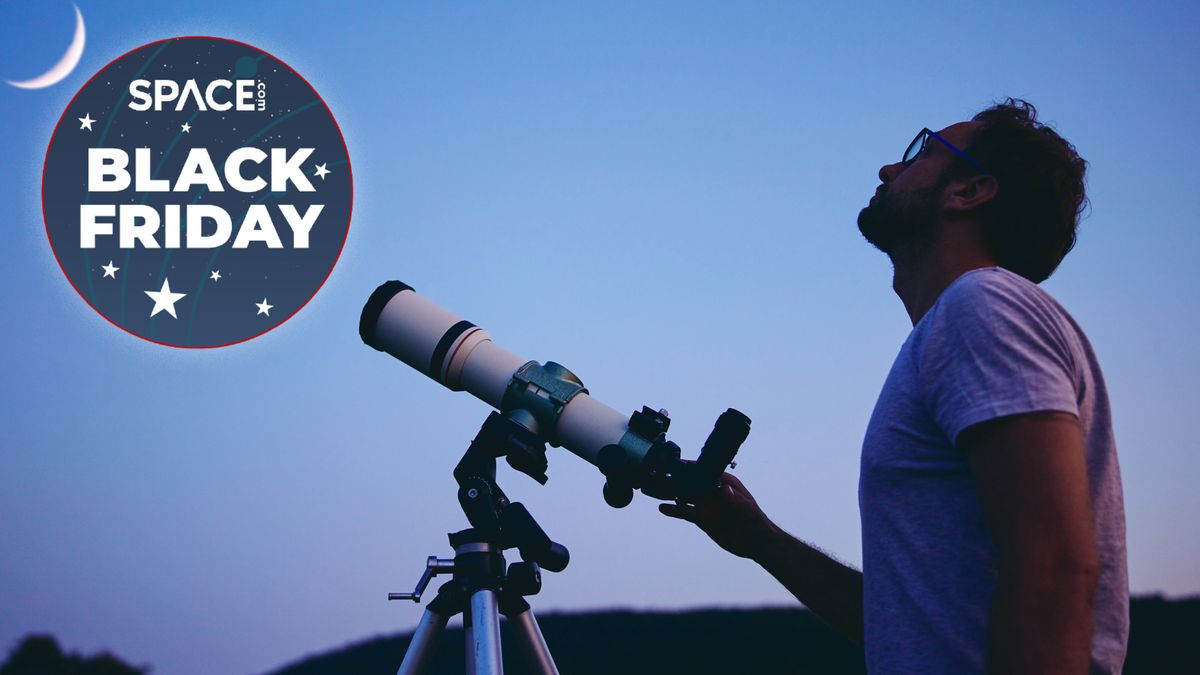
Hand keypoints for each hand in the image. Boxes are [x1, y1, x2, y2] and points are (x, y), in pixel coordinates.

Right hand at [659, 473, 777, 559]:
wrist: (756, 542)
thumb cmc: (754, 521)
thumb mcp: (745, 508)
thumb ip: (733, 499)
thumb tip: (724, 490)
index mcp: (722, 482)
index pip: (701, 471)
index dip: (687, 467)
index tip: (672, 464)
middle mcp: (711, 491)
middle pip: (689, 483)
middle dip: (673, 479)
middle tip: (655, 476)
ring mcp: (706, 505)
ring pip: (684, 496)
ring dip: (669, 493)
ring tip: (651, 490)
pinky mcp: (702, 518)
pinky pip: (685, 512)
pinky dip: (674, 510)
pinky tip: (662, 508)